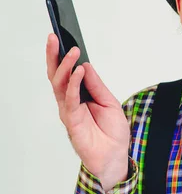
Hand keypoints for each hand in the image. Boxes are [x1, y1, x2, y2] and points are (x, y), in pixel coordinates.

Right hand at [46, 33, 130, 190]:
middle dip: (54, 56)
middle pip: (57, 76)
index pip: (66, 73)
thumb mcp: (109, 101)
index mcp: (79, 96)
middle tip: (54, 38)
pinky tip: (79, 71)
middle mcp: (70, 102)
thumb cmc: (112, 132)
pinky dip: (74, 83)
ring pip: (60, 84)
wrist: (116, 156)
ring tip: (72, 51)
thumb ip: (96, 85)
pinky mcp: (72, 121)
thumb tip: (86, 65)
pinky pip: (71, 99)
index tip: (61, 39)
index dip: (61, 57)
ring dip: (65, 66)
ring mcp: (69, 111)